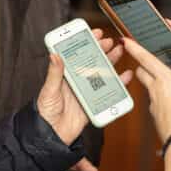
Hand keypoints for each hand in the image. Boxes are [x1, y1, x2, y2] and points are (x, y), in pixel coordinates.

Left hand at [37, 29, 131, 144]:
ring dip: (111, 62)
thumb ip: (54, 73)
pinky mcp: (94, 104)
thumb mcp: (48, 91)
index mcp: (65, 75)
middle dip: (102, 50)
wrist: (51, 136)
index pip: (77, 54)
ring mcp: (86, 92)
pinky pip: (109, 92)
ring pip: (102, 74)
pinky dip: (119, 84)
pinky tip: (125, 76)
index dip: (87, 43)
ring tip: (119, 51)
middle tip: (110, 41)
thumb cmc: (44, 113)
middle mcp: (77, 82)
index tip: (95, 33)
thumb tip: (54, 55)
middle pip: (92, 62)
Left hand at [122, 37, 170, 142]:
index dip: (135, 48)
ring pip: (149, 87)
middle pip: (142, 71)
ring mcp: (153, 103)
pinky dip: (160, 99)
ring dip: (154, 83)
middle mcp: (155, 89)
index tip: (125, 40)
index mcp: (166, 79)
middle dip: (143, 65)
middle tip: (150, 62)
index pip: (146, 59)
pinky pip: (155, 101)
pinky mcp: (154, 115)